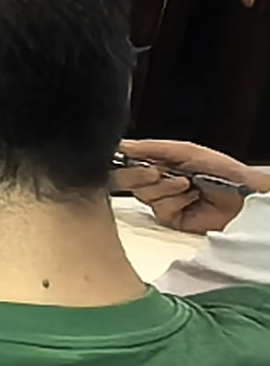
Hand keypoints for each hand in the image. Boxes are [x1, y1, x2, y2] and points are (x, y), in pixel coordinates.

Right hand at [115, 138, 262, 231]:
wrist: (245, 197)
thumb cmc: (223, 171)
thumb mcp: (185, 151)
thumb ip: (151, 148)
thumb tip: (121, 145)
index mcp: (157, 162)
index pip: (126, 161)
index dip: (121, 161)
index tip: (124, 157)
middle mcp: (157, 181)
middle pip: (125, 180)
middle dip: (138, 175)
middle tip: (156, 172)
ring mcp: (163, 201)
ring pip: (143, 195)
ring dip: (165, 188)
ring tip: (187, 184)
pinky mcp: (171, 220)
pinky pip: (159, 210)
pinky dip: (175, 202)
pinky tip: (191, 198)